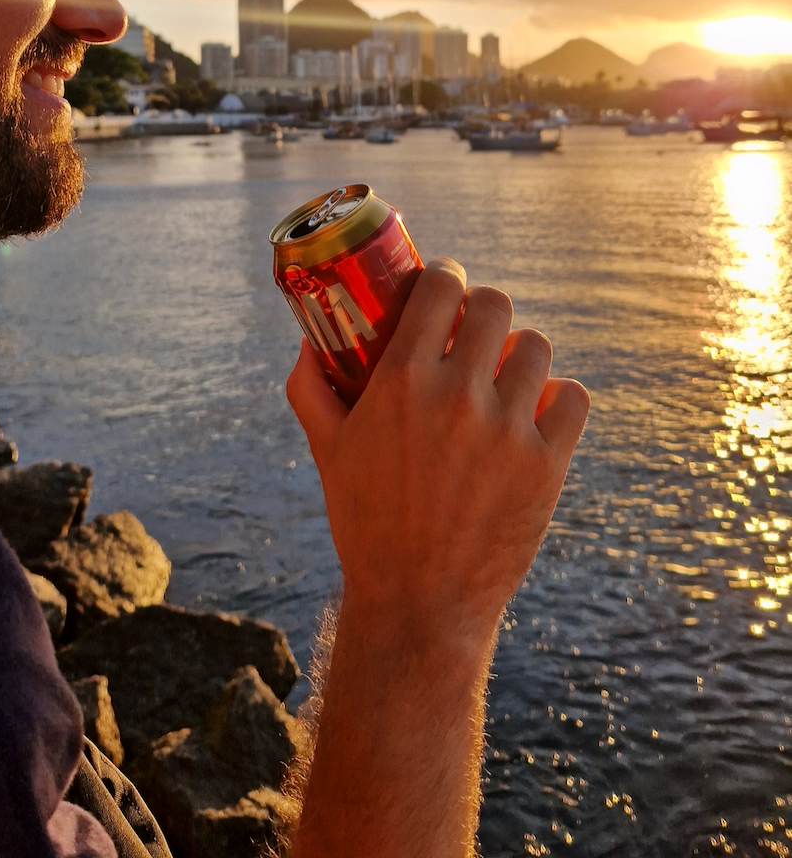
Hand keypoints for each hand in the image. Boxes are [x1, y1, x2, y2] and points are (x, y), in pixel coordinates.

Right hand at [287, 258, 588, 653]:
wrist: (419, 605)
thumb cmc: (366, 524)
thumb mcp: (328, 452)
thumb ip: (311, 390)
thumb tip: (307, 343)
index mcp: (401, 382)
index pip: (441, 288)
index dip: (447, 276)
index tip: (447, 286)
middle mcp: (457, 396)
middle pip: (496, 305)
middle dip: (485, 310)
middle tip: (477, 331)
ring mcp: (508, 430)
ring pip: (537, 346)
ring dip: (521, 353)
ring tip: (508, 374)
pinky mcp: (548, 464)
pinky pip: (574, 397)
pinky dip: (559, 398)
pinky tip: (540, 409)